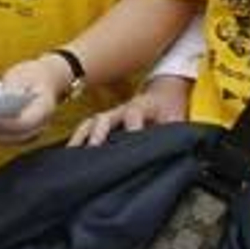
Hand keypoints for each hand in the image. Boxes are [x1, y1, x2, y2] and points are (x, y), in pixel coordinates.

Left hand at [0, 55, 66, 145]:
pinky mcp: (20, 134)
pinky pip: (3, 137)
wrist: (46, 79)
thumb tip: (0, 100)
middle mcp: (40, 126)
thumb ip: (13, 88)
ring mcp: (31, 133)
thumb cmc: (33, 75)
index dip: (5, 124)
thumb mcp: (23, 75)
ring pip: (6, 139)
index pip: (25, 123)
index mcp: (45, 109)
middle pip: (13, 135)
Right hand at [69, 75, 191, 146]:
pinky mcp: (104, 123)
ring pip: (90, 124)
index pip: (133, 114)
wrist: (164, 92)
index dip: (133, 128)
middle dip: (96, 135)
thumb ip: (173, 134)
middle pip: (103, 119)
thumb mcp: (178, 120)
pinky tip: (71, 156)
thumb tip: (175, 155)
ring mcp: (110, 115)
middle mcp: (121, 109)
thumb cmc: (170, 109)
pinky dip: (78, 141)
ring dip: (81, 139)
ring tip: (73, 156)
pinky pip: (87, 130)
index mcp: (142, 106)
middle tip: (92, 152)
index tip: (132, 140)